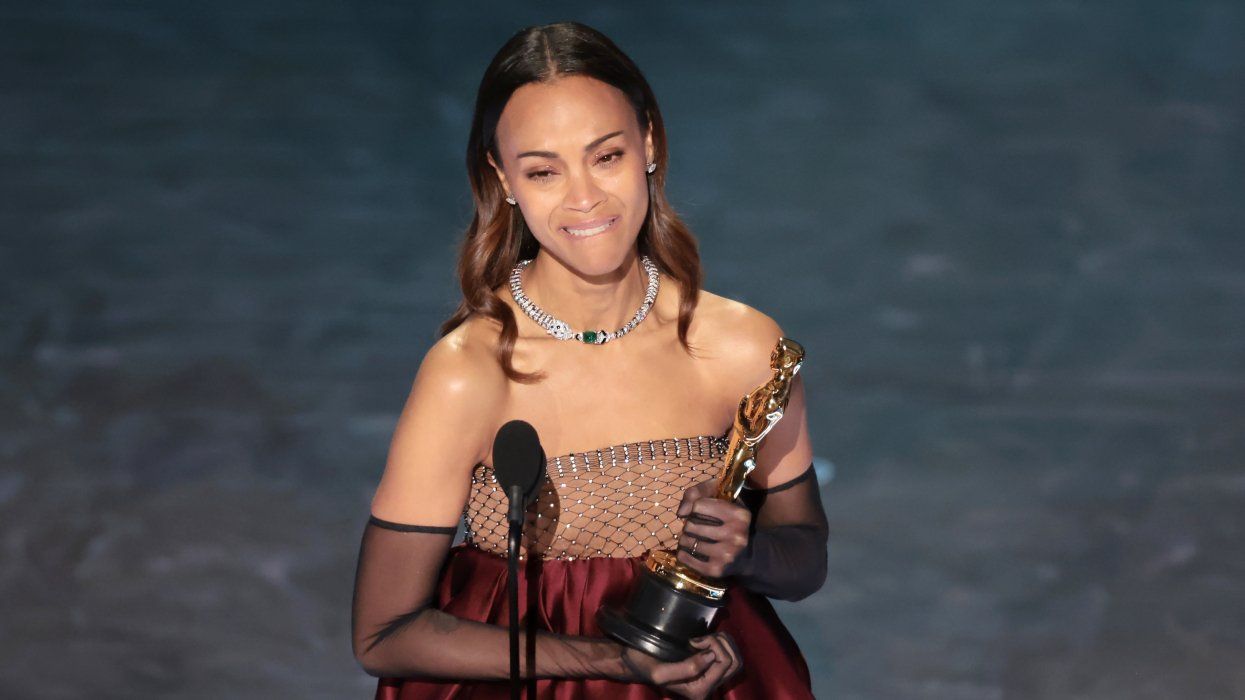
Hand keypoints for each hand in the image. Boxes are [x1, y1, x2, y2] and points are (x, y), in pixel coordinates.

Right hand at [620, 632, 742, 698]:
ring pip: (736, 659)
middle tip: (700, 639)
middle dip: (721, 643)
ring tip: (704, 639)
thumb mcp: (660, 671)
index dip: (713, 645)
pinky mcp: (711, 669)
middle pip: (735, 662)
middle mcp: (709, 688)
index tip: (693, 641)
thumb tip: (712, 656)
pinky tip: (706, 640)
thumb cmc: (645, 665)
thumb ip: (687, 668)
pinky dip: (722, 642)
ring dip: (723, 642)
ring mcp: (711, 679)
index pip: (725, 663)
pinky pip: (730, 655)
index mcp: (699, 691)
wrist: (636, 662)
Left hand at [675, 480, 751, 577]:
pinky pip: (686, 559)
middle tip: (695, 528)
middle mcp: (736, 535)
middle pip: (691, 524)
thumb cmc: (730, 522)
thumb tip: (681, 513)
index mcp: (740, 515)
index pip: (698, 505)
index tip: (700, 512)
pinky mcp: (717, 569)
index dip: (695, 507)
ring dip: (685, 539)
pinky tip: (687, 551)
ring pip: (688, 542)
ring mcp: (727, 554)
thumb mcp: (721, 499)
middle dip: (689, 525)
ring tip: (691, 539)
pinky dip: (683, 554)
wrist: (747, 555)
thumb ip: (697, 493)